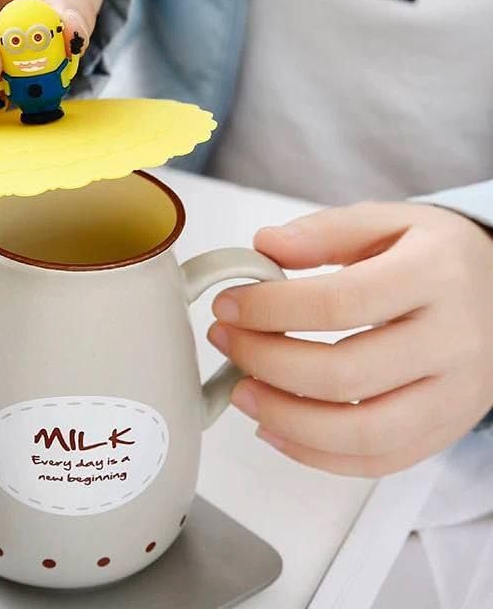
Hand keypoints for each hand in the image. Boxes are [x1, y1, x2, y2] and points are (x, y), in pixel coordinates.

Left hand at [207, 202, 492, 476]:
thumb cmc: (437, 256)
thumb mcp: (388, 221)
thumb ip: (325, 232)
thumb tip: (264, 247)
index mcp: (434, 276)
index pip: (338, 303)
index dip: (270, 308)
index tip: (228, 305)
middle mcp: (453, 340)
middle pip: (345, 373)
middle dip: (266, 361)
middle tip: (226, 343)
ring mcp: (456, 394)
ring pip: (362, 431)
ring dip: (285, 417)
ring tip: (241, 390)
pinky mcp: (446, 429)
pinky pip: (380, 461)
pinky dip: (318, 455)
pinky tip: (276, 427)